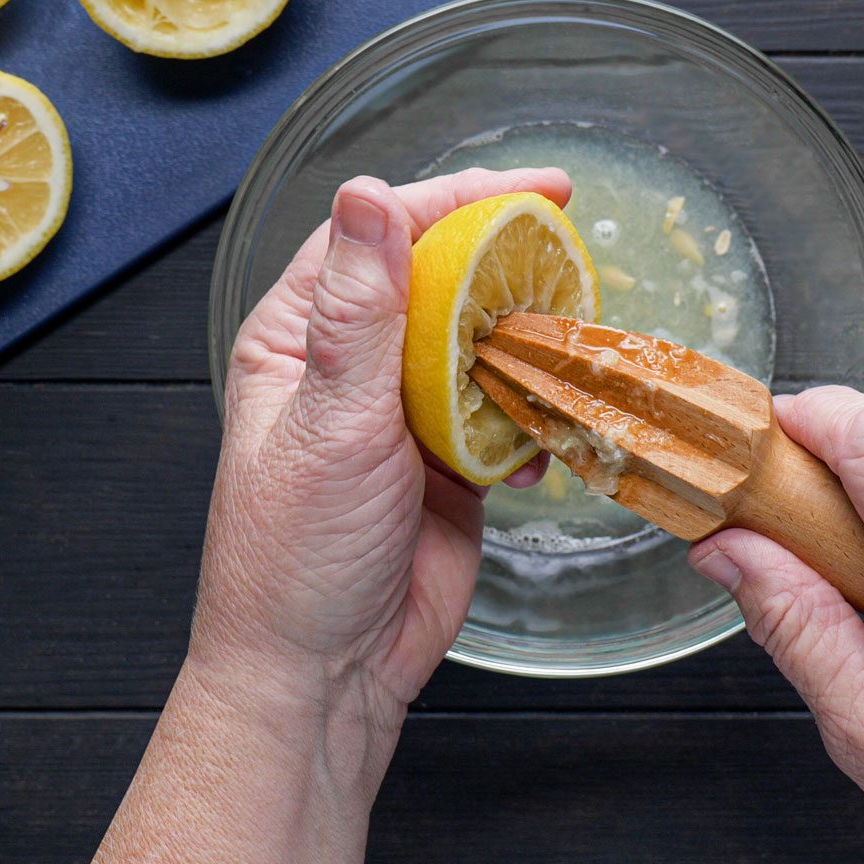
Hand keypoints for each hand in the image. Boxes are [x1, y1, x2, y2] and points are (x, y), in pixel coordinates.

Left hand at [193, 166, 568, 716]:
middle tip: (569, 244)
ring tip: (569, 339)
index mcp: (300, 337)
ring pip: (481, 346)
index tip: (531, 188)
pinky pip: (506, 417)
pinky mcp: (451, 466)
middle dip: (505, 261)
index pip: (381, 234)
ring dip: (528, 343)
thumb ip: (361, 311)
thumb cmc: (294, 558)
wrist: (324, 675)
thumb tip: (368, 195)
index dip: (456, 198)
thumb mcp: (332, 422)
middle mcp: (353, 367)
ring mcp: (405, 416)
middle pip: (441, 280)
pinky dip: (534, 422)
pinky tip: (541, 445)